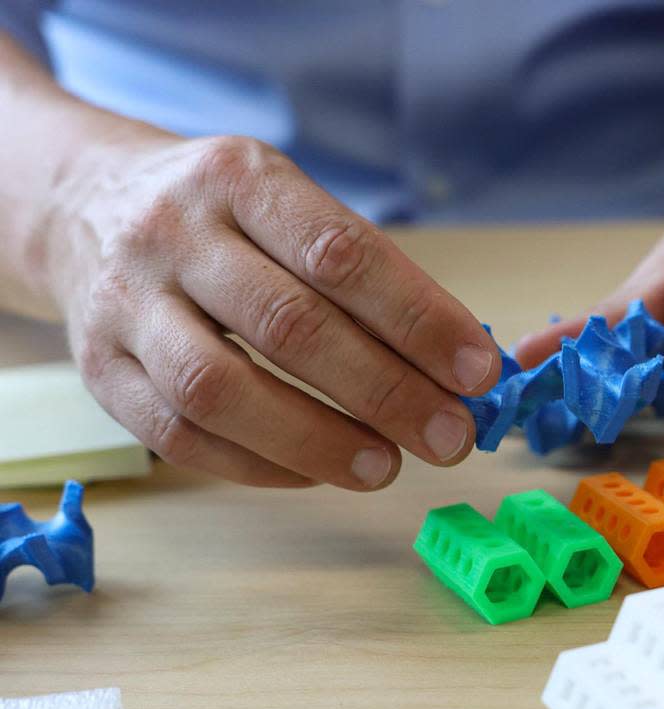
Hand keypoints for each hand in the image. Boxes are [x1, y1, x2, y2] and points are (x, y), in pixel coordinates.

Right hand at [49, 134, 499, 488]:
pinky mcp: (100, 370)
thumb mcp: (287, 205)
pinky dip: (257, 465)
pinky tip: (315, 473)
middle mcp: (175, 234)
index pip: (341, 253)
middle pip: (290, 326)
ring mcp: (127, 304)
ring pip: (220, 390)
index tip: (478, 373)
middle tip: (450, 437)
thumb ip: (364, 274)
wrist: (85, 206)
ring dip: (317, 441)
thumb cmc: (224, 217)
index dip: (419, 319)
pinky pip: (178, 436)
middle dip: (386, 393)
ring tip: (385, 467)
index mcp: (241, 179)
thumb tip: (455, 364)